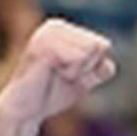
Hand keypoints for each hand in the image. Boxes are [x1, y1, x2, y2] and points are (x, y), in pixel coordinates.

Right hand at [0, 18, 115, 126]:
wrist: (27, 109)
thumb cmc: (52, 92)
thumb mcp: (82, 80)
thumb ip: (99, 69)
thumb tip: (109, 56)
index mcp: (63, 29)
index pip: (103, 46)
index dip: (92, 67)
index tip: (70, 73)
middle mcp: (55, 26)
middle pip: (98, 47)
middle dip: (86, 69)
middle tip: (62, 76)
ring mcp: (47, 34)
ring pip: (89, 52)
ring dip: (77, 72)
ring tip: (56, 75)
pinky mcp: (44, 46)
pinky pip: (77, 58)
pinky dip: (71, 73)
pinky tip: (52, 74)